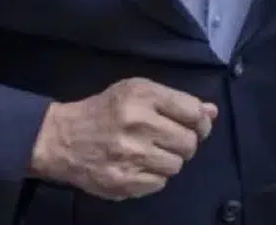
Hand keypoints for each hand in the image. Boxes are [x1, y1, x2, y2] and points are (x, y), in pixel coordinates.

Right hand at [29, 78, 217, 200]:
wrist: (63, 139)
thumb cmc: (106, 110)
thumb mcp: (137, 92)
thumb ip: (176, 101)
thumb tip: (212, 112)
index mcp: (142, 95)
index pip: (194, 112)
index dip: (201, 122)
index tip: (196, 126)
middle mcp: (138, 123)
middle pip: (189, 142)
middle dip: (184, 142)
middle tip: (168, 140)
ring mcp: (131, 155)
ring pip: (177, 165)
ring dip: (168, 160)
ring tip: (150, 152)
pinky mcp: (124, 181)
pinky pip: (160, 183)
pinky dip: (154, 176)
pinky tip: (138, 165)